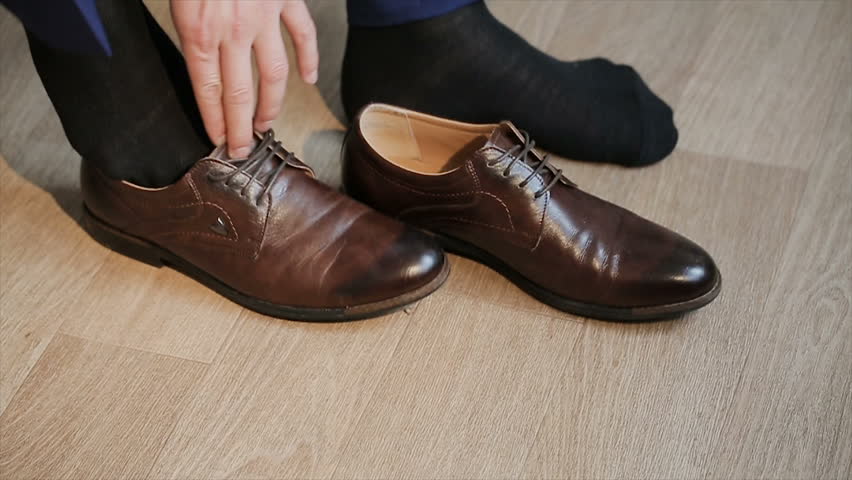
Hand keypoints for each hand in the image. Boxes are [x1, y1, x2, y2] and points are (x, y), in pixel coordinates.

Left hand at [171, 0, 317, 157]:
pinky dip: (310, 59)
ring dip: (271, 104)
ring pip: (273, 74)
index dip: (215, 120)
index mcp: (200, 29)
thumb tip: (197, 58)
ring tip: (266, 123)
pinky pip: (303, 34)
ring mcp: (264, 16)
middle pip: (239, 93)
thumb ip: (189, 28)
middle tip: (242, 149)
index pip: (208, 90)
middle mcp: (234, 29)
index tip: (218, 139)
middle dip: (240, 128)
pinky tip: (309, 78)